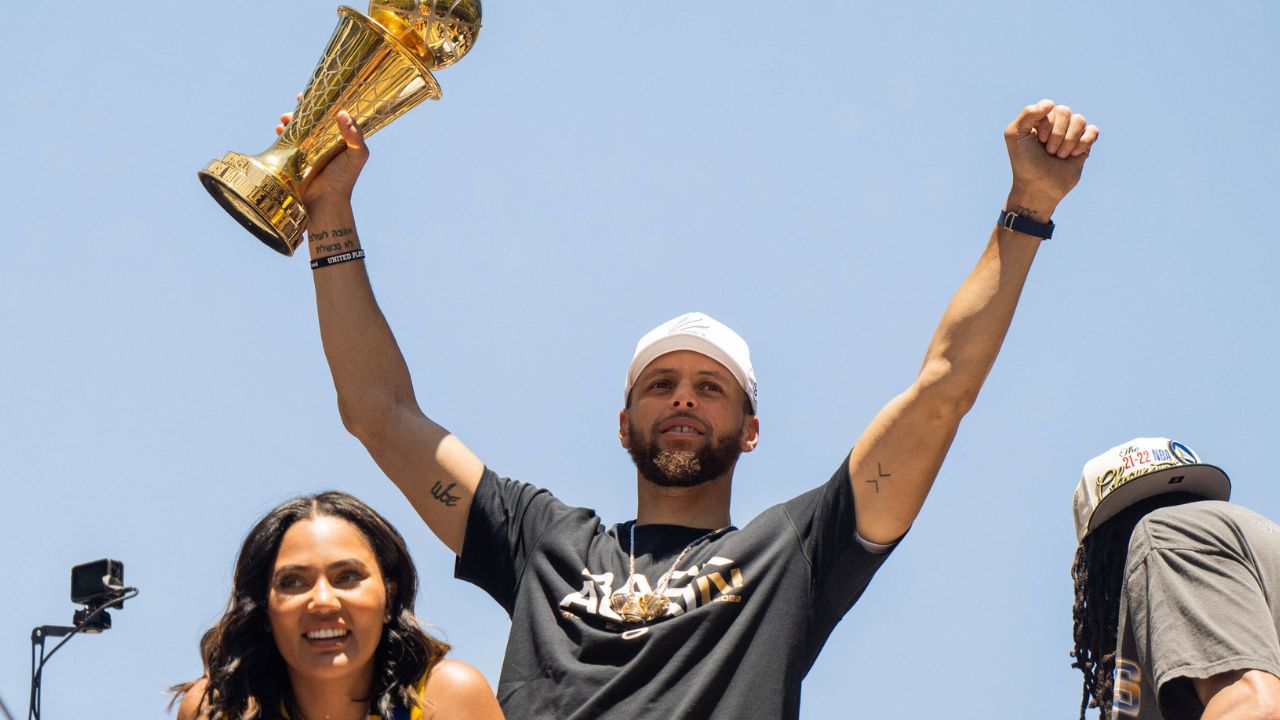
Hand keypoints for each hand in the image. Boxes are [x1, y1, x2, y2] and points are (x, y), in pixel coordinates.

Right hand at [277, 104, 368, 205]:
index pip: (333, 115)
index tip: (317, 93)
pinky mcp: (296, 156)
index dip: (325, 103)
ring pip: (299, 127)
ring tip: (284, 118)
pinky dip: (282, 132)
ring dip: (290, 119)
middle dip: (303, 109)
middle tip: (297, 102)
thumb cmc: (344, 178)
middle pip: (313, 118)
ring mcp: (309, 148)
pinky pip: (287, 140)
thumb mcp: (356, 155)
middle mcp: (325, 141)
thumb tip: (342, 114)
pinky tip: (279, 129)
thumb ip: (355, 136)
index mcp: (341, 138)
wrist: (325, 201)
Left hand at [1003, 99, 1099, 218]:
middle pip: (1065, 112)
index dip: (1045, 123)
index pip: (1050, 106)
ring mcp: (1071, 133)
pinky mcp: (1084, 145)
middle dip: (1056, 134)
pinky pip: (1093, 131)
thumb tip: (1050, 103)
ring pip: (1079, 120)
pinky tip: (1074, 154)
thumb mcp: (1014, 135)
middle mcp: (1056, 124)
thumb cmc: (1024, 162)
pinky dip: (1083, 143)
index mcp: (1040, 118)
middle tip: (1048, 151)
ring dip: (1068, 141)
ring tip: (1058, 155)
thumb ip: (1027, 113)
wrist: (1038, 187)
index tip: (1038, 140)